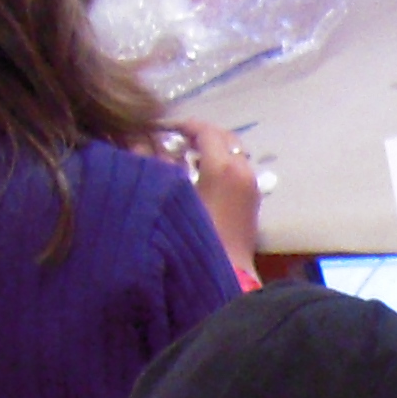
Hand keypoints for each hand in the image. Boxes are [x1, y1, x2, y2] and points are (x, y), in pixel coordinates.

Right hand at [167, 118, 261, 268]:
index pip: (205, 131)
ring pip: (234, 152)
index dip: (184, 126)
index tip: (165, 129)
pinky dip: (222, 163)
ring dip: (213, 149)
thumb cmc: (192, 235)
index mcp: (223, 166)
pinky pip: (238, 168)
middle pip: (224, 137)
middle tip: (177, 140)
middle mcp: (243, 170)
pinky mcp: (254, 198)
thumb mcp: (170, 194)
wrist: (226, 272)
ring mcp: (252, 184)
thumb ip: (155, 163)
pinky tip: (202, 176)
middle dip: (201, 134)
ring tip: (187, 158)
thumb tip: (141, 139)